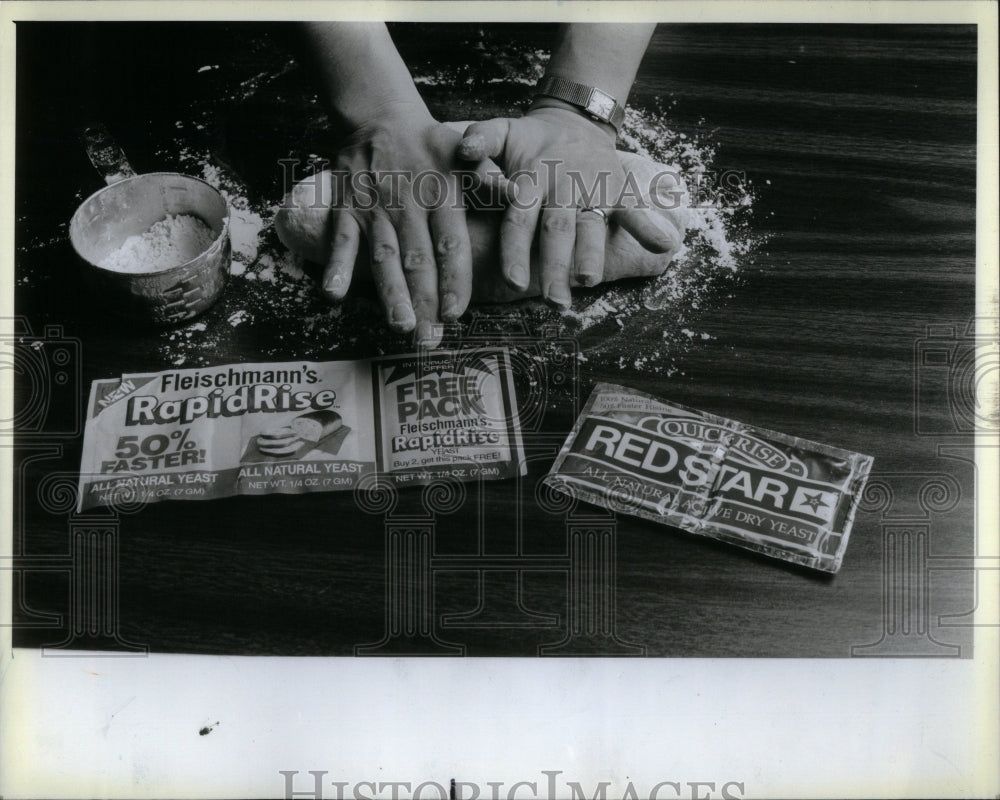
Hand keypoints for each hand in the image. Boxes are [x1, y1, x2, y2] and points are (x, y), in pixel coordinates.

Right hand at [321, 103, 476, 347]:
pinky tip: (334, 296)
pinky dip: (336, 267)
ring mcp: (375, 208)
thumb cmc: (431, 145)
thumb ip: (491, 182)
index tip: (455, 312)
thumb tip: (522, 197)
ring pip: (383, 255)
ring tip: (400, 327)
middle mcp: (409, 203)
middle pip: (417, 259)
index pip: (450, 243)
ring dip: (390, 293)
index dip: (452, 279)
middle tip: (430, 340)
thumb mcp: (466, 155)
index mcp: (442, 193)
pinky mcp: (347, 208)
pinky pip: (340, 240)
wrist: (378, 114)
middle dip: (424, 302)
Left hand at [457, 106, 682, 308]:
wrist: (575, 121)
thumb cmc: (530, 141)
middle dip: (555, 266)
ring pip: (591, 227)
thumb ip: (482, 141)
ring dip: (592, 255)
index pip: (520, 220)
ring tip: (590, 281)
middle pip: (557, 231)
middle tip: (553, 301)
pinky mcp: (618, 191)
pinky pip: (635, 209)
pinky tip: (664, 246)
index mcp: (531, 180)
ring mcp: (592, 191)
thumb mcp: (504, 132)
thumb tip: (463, 150)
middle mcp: (562, 188)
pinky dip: (649, 226)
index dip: (517, 250)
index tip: (514, 281)